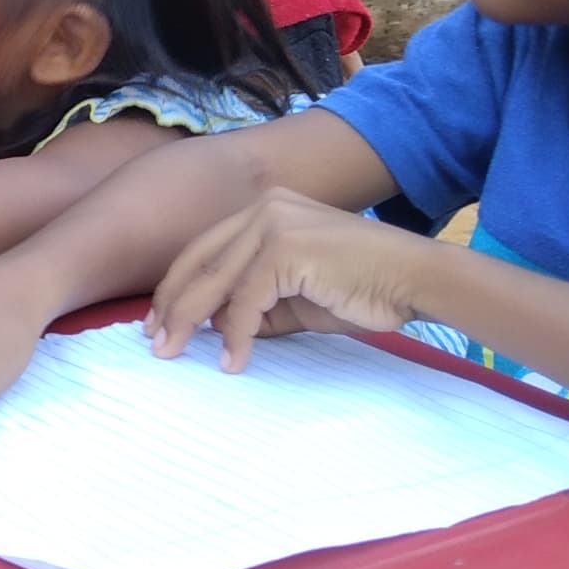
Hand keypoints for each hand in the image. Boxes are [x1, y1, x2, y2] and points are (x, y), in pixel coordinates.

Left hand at [145, 188, 436, 371]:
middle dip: (172, 304)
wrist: (413, 279)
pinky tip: (232, 361)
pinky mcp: (286, 247)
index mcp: (263, 209)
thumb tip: (214, 325)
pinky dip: (237, 335)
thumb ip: (255, 304)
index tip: (157, 320)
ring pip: (215, 279)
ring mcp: (274, 222)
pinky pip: (247, 299)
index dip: (177, 287)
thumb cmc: (361, 290)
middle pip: (199, 260)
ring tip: (174, 352)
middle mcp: (263, 207)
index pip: (204, 249)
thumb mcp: (295, 299)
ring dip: (190, 320)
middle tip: (154, 343)